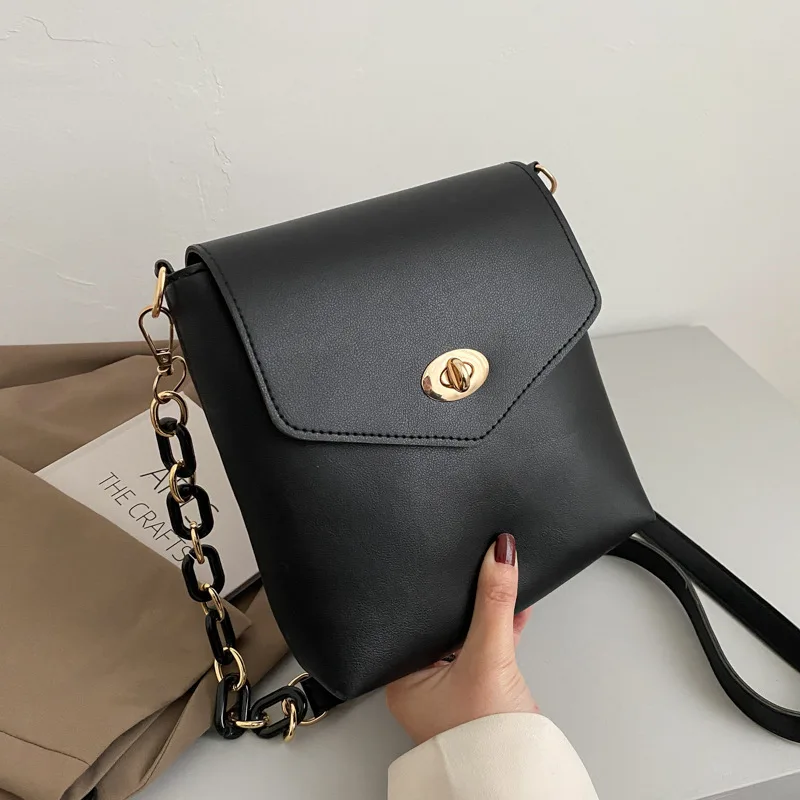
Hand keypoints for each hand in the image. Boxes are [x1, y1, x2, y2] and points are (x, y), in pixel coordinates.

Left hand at [386, 533, 536, 744]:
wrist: (518, 777)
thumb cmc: (486, 738)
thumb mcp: (489, 656)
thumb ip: (494, 603)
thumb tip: (499, 555)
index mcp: (402, 677)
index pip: (415, 618)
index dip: (435, 591)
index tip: (453, 562)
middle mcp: (421, 682)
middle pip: (442, 625)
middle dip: (465, 599)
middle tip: (478, 567)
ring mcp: (449, 688)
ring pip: (466, 636)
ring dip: (486, 614)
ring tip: (499, 585)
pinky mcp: (477, 691)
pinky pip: (485, 648)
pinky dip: (499, 631)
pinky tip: (514, 614)